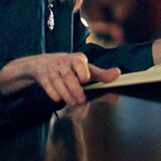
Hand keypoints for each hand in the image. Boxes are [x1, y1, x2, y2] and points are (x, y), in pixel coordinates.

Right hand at [0, 52, 119, 106]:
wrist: (42, 63)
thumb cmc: (70, 67)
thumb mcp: (85, 68)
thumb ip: (101, 75)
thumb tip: (118, 81)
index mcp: (77, 58)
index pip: (79, 63)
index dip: (83, 73)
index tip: (85, 81)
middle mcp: (64, 62)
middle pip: (69, 77)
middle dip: (75, 90)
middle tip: (81, 100)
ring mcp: (52, 69)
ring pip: (58, 83)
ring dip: (66, 95)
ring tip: (72, 102)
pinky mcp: (43, 76)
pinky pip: (48, 87)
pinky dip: (54, 95)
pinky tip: (59, 99)